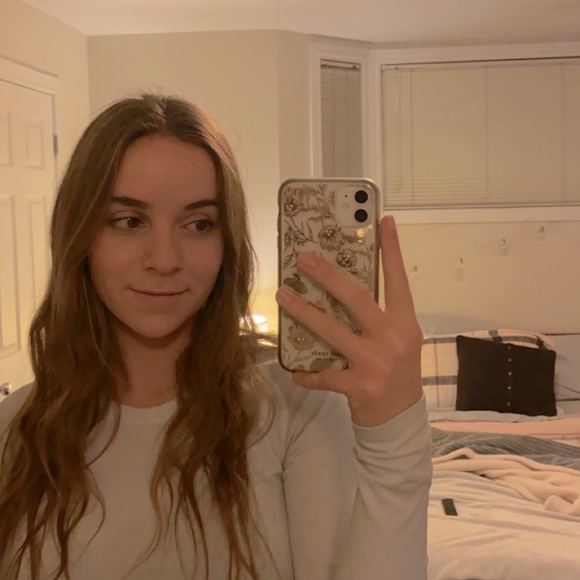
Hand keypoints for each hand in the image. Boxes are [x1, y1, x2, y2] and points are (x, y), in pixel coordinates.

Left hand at [275, 215, 422, 427]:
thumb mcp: (399, 340)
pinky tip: (294, 372)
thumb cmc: (398, 372)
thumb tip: (343, 288)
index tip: (383, 221)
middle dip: (329, 276)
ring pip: (332, 331)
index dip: (392, 250)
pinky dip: (307, 373)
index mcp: (405, 323)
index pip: (398, 280)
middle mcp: (393, 339)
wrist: (400, 418)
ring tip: (282, 296)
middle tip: (305, 258)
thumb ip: (380, 317)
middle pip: (357, 299)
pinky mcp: (358, 386)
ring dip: (304, 312)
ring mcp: (375, 362)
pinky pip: (324, 374)